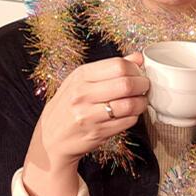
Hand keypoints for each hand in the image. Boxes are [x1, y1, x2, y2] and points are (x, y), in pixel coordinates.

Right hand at [25, 53, 148, 195]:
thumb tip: (138, 57)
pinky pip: (127, 122)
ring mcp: (89, 114)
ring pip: (130, 104)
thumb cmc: (68, 106)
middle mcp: (82, 94)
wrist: (51, 138)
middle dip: (143, 85)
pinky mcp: (97, 132)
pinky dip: (134, 117)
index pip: (118, 65)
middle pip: (126, 84)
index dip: (135, 69)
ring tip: (140, 101)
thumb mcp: (81, 81)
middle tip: (144, 87)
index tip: (138, 73)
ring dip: (141, 103)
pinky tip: (130, 114)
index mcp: (80, 76)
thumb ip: (110, 68)